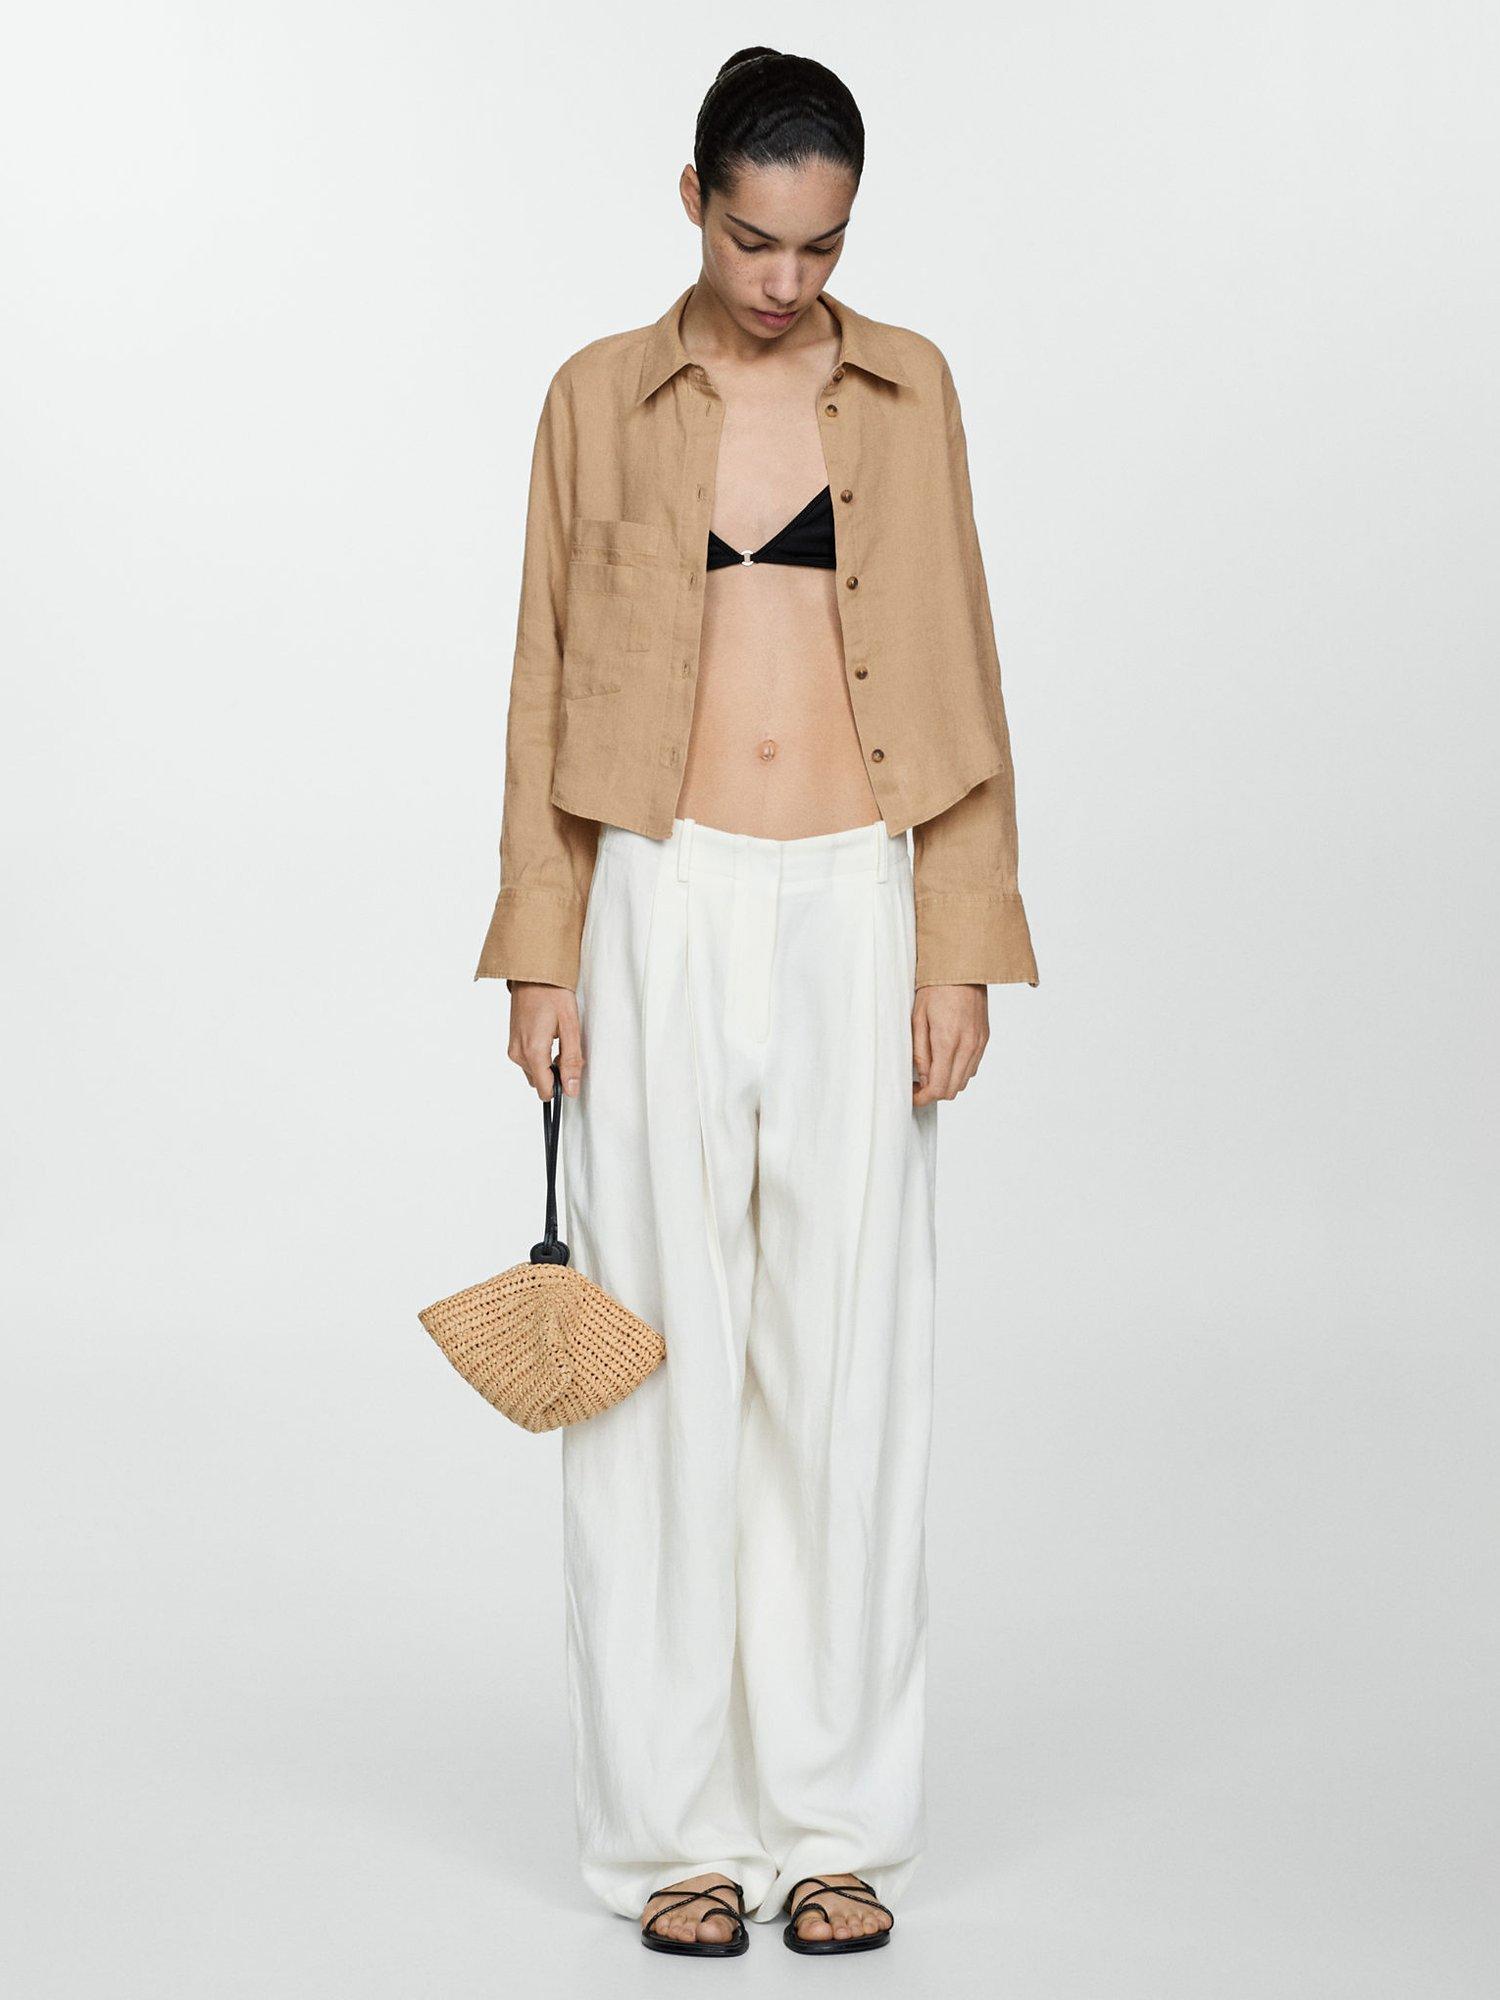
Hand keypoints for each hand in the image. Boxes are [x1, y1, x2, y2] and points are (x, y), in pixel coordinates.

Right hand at [507, 982, 584, 1099]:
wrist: (533, 973)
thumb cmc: (552, 993)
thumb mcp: (570, 1026)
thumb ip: (571, 1060)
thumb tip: (571, 1089)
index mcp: (532, 1051)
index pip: (545, 1090)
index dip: (562, 1086)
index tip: (572, 1070)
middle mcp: (518, 1053)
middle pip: (540, 1082)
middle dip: (556, 1073)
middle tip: (567, 1046)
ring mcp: (513, 1048)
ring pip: (534, 1072)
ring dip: (548, 1064)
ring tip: (558, 1038)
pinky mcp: (513, 1042)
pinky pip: (529, 1061)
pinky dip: (540, 1056)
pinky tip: (549, 1036)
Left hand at [911, 983, 988, 1105]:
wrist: (964, 967)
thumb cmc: (936, 988)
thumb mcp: (918, 1019)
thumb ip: (920, 1053)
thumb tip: (923, 1078)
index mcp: (948, 1042)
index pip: (938, 1087)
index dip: (923, 1098)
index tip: (911, 1095)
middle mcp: (968, 1046)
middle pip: (953, 1090)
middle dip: (933, 1093)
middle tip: (917, 1085)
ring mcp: (979, 1044)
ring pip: (964, 1081)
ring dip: (946, 1083)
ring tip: (929, 1072)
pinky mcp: (984, 1039)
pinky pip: (973, 1067)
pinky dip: (958, 1071)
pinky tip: (945, 1060)